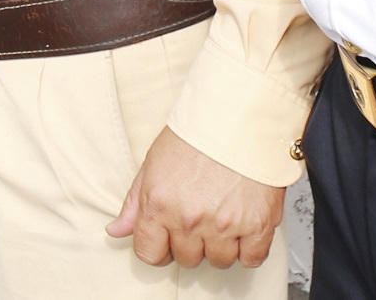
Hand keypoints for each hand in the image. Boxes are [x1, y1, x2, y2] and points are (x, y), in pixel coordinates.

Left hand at [106, 127, 285, 270]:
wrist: (239, 113)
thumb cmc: (198, 132)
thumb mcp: (153, 162)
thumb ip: (134, 203)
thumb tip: (117, 229)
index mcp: (160, 204)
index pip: (149, 254)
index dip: (158, 246)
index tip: (167, 237)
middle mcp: (190, 219)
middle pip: (186, 259)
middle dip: (190, 242)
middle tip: (198, 215)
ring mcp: (225, 224)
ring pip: (219, 261)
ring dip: (220, 245)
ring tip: (222, 217)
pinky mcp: (258, 225)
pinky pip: (252, 259)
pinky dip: (249, 249)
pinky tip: (243, 227)